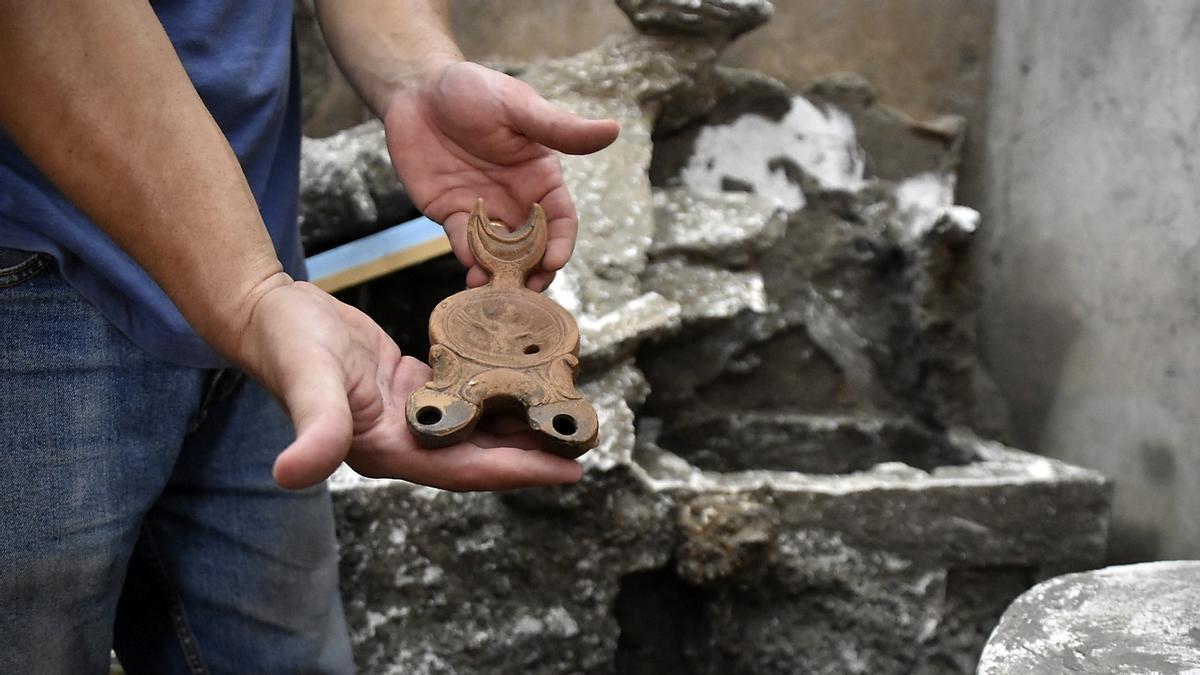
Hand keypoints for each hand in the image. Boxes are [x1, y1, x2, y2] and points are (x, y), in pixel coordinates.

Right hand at [238, 279, 582, 489]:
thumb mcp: (307, 380)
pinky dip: (495, 395)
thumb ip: (313, 426)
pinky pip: (464, 398)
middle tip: (584, 441)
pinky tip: (523, 384)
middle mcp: (403, 441)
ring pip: (476, 428)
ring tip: (566, 416)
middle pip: (481, 455)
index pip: (463, 470)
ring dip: (519, 425)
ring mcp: (408, 417)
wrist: (267, 313)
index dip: (516, 471)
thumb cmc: (286, 343)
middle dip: (532, 452)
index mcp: (386, 450)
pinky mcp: (410, 389)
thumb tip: (294, 474)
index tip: (566, 470)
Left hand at [382, 61, 618, 290]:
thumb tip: (613, 130)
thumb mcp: (519, 107)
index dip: (561, 243)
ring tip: (493, 289)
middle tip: (525, 292)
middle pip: (533, 248)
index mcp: (541, 178)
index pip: (561, 221)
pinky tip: (469, 267)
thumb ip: (560, 129)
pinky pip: (465, 245)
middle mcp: (517, 200)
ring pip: (500, 255)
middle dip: (533, 273)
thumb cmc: (474, 90)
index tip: (553, 261)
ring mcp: (484, 211)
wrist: (417, 90)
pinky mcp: (451, 215)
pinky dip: (469, 259)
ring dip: (500, 275)